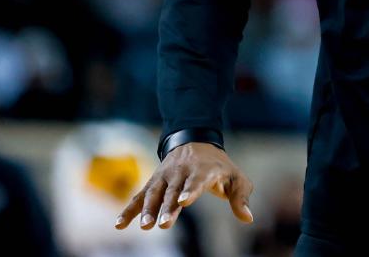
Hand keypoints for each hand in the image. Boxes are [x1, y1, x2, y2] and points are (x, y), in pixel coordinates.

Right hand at [115, 142, 253, 230]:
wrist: (195, 141)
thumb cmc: (218, 166)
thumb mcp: (235, 177)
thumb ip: (240, 197)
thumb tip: (248, 218)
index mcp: (203, 170)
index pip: (197, 181)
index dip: (191, 191)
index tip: (184, 202)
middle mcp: (182, 172)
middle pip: (173, 191)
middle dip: (167, 207)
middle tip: (163, 225)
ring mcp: (165, 176)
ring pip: (155, 194)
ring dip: (148, 210)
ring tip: (144, 227)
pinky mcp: (153, 182)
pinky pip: (140, 196)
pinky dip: (130, 210)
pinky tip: (120, 225)